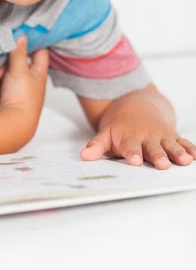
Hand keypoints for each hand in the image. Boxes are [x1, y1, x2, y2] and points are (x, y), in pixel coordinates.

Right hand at [0, 35, 48, 132]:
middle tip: (2, 68)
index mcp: (39, 74)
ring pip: (11, 79)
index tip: (20, 37)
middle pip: (22, 65)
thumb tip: (22, 35)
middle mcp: (33, 84)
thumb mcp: (18, 70)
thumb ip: (18, 52)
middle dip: (9, 64)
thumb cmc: (21, 98)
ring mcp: (23, 95)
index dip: (32, 43)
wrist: (14, 127)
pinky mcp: (12, 105)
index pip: (40, 52)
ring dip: (1, 78)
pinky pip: (2, 93)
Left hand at [80, 107, 195, 169]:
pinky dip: (190, 148)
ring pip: (170, 145)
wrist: (136, 105)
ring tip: (185, 161)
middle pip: (153, 148)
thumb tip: (84, 156)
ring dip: (177, 152)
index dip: (133, 153)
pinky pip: (183, 142)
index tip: (134, 161)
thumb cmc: (119, 127)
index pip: (130, 147)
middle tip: (162, 164)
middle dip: (158, 156)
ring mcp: (161, 136)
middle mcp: (146, 137)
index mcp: (129, 138)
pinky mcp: (172, 136)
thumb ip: (96, 146)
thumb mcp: (105, 134)